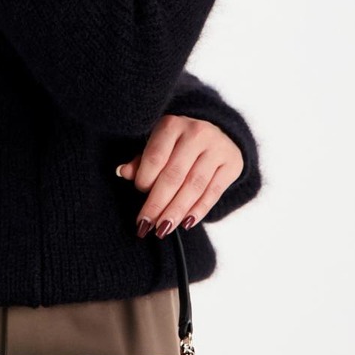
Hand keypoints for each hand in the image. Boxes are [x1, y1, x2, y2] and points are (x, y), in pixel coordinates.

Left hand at [115, 114, 243, 236]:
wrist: (219, 134)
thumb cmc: (178, 143)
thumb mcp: (158, 144)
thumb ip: (141, 160)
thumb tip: (123, 172)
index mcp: (172, 125)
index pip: (155, 158)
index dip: (144, 181)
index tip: (139, 195)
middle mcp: (196, 133)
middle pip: (174, 175)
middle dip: (158, 204)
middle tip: (146, 225)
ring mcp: (217, 148)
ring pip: (194, 186)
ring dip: (176, 212)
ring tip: (163, 229)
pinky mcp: (232, 164)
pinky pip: (213, 193)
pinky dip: (199, 211)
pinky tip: (186, 223)